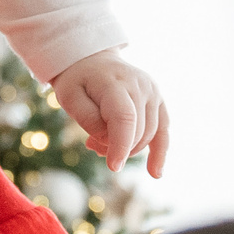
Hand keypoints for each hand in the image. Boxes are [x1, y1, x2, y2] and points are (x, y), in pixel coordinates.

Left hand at [49, 49, 169, 177]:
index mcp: (114, 82)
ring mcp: (153, 92)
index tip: (113, 166)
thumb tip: (109, 140)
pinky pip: (163, 131)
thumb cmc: (78, 81)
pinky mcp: (159, 100)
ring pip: (148, 135)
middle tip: (92, 144)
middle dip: (115, 147)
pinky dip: (160, 152)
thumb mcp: (69, 97)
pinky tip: (155, 172)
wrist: (93, 60)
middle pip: (137, 130)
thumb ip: (87, 118)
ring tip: (102, 141)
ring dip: (127, 148)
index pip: (124, 117)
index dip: (120, 144)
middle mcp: (140, 85)